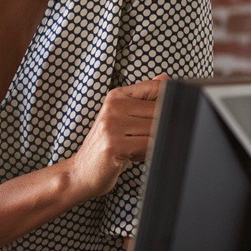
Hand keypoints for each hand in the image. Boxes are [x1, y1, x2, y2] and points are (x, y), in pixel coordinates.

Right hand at [69, 75, 167, 198]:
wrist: (82, 171)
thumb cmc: (107, 146)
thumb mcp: (123, 118)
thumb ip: (144, 99)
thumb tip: (165, 79)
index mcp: (116, 96)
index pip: (156, 88)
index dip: (168, 104)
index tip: (161, 118)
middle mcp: (113, 107)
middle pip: (160, 111)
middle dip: (161, 129)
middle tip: (143, 139)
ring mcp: (112, 125)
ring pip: (157, 129)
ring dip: (153, 143)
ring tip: (136, 148)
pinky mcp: (114, 144)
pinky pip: (149, 145)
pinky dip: (147, 153)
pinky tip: (132, 156)